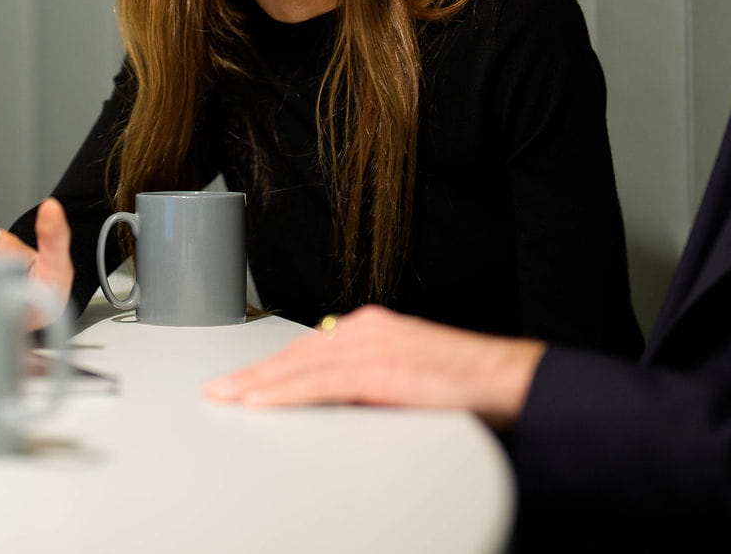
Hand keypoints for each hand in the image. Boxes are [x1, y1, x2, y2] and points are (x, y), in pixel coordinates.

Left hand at [202, 305, 544, 428]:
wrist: (512, 379)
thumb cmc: (470, 383)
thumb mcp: (410, 376)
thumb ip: (373, 382)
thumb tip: (345, 402)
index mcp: (374, 328)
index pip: (309, 349)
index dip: (272, 366)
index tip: (243, 380)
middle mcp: (367, 329)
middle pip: (295, 354)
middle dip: (253, 374)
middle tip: (218, 391)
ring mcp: (373, 346)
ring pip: (299, 367)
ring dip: (257, 385)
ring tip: (226, 399)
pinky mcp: (380, 371)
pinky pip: (320, 384)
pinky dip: (284, 393)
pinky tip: (260, 403)